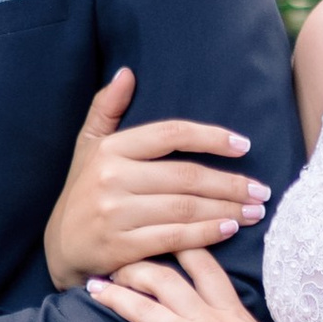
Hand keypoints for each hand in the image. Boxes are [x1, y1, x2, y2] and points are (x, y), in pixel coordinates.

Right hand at [43, 68, 269, 289]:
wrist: (60, 249)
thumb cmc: (84, 193)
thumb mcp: (88, 146)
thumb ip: (106, 108)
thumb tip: (126, 72)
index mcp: (111, 149)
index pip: (170, 134)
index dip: (211, 137)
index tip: (244, 145)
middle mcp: (112, 178)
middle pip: (185, 176)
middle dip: (230, 183)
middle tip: (262, 189)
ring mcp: (116, 214)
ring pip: (185, 208)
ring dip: (227, 209)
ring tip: (255, 210)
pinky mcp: (121, 247)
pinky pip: (174, 238)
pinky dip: (207, 234)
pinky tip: (230, 228)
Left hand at [85, 245, 289, 321]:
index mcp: (229, 309)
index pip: (202, 265)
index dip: (180, 246)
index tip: (162, 232)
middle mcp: (205, 317)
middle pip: (165, 279)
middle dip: (137, 268)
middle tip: (117, 265)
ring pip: (145, 310)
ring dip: (116, 297)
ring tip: (93, 288)